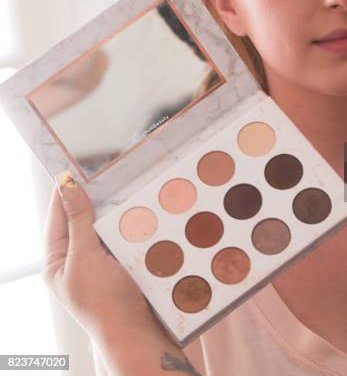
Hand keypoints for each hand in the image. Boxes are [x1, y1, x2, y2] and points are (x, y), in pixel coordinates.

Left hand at [42, 175, 158, 340]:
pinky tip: (135, 208)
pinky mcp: (120, 262)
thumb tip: (67, 188)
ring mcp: (99, 262)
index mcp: (57, 261)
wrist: (136, 330)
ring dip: (111, 210)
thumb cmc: (103, 300)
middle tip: (102, 172)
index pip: (56, 218)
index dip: (63, 193)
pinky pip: (121, 235)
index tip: (72, 168)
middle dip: (90, 198)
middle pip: (80, 220)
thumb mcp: (85, 257)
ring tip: (120, 186)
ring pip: (103, 226)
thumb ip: (78, 221)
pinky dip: (126, 222)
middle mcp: (76, 260)